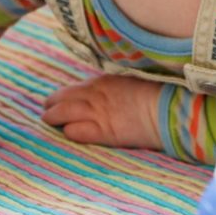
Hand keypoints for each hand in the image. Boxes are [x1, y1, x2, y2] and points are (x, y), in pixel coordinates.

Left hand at [42, 74, 161, 150]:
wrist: (169, 107)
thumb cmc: (159, 93)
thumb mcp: (134, 82)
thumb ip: (118, 87)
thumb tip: (114, 91)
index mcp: (104, 81)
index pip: (75, 88)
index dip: (64, 95)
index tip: (59, 99)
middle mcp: (96, 95)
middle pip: (63, 98)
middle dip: (52, 105)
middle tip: (46, 111)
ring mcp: (98, 113)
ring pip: (63, 114)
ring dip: (53, 118)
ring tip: (47, 121)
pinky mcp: (103, 131)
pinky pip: (77, 131)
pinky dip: (69, 132)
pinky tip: (66, 133)